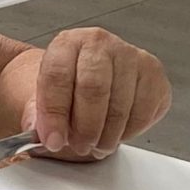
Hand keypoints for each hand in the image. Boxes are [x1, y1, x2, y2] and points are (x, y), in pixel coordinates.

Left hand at [23, 27, 169, 159]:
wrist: (87, 77)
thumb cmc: (65, 86)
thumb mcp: (40, 97)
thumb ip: (36, 114)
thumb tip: (40, 132)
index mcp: (67, 43)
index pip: (58, 76)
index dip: (54, 114)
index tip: (53, 140)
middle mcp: (100, 43)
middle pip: (94, 90)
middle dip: (85, 128)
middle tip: (79, 145)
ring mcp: (131, 55)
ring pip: (120, 107)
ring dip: (106, 136)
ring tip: (95, 143)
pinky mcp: (153, 74)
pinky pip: (143, 113)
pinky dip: (128, 133)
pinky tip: (115, 131)